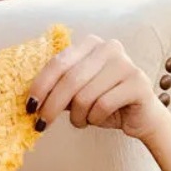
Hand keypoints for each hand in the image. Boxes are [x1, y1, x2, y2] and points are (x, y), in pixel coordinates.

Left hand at [26, 34, 168, 140]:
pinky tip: (97, 120)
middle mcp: (108, 48)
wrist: (141, 116)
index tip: (29, 107)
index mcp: (91, 45)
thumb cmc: (106, 105)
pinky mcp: (137, 82)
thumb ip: (59, 91)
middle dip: (52, 107)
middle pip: (69, 80)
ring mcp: (125, 63)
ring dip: (78, 117)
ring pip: (85, 96)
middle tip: (41, 125)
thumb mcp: (78, 95)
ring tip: (82, 121)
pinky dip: (94, 119)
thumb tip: (31, 101)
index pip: (58, 63)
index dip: (40, 86)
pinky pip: (102, 105)